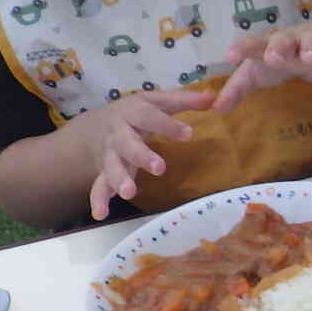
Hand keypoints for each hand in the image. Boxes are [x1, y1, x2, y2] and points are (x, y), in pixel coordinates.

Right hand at [80, 88, 213, 219]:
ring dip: (119, 180)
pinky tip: (101, 213)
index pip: (150, 117)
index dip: (168, 125)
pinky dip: (99, 199)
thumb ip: (184, 100)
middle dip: (142, 155)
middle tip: (159, 168)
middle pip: (127, 144)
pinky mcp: (104, 172)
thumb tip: (215, 96)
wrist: (96, 124)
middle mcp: (118, 133)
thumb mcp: (157, 102)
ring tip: (128, 193)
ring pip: (112, 166)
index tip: (188, 133)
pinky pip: (99, 186)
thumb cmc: (137, 112)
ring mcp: (110, 154)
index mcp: (133, 112)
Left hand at [212, 26, 311, 114]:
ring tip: (309, 59)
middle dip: (278, 47)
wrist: (311, 44)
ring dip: (310, 48)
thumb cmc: (276, 60)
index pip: (251, 45)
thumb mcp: (254, 75)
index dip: (241, 49)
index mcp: (265, 46)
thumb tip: (215, 109)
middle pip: (282, 39)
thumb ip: (235, 90)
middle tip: (274, 57)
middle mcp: (288, 42)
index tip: (229, 57)